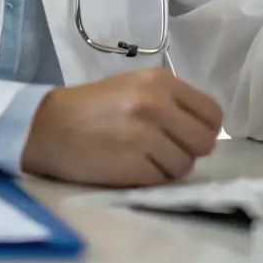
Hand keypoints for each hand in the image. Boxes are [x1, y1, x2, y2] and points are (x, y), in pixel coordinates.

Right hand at [21, 68, 222, 187]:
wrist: (49, 126)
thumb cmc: (93, 106)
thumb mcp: (135, 87)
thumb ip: (171, 102)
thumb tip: (202, 129)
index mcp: (161, 81)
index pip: (212, 113)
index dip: (204, 129)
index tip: (188, 136)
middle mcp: (157, 105)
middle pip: (204, 142)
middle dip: (189, 151)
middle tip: (166, 150)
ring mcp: (145, 136)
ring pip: (185, 166)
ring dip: (168, 169)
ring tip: (143, 158)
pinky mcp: (132, 165)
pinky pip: (162, 181)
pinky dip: (151, 180)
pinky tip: (131, 168)